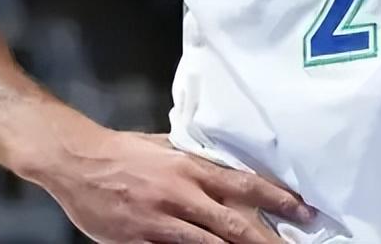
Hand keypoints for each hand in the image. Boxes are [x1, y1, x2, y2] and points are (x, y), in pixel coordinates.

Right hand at [37, 129, 313, 243]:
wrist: (77, 161)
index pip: (244, 185)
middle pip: (234, 224)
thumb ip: (195, 159)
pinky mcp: (140, 242)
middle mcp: (181, 196)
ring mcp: (160, 223)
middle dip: (268, 239)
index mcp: (189, 168)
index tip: (303, 210)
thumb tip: (225, 163)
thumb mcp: (165, 145)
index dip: (277, 199)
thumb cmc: (123, 150)